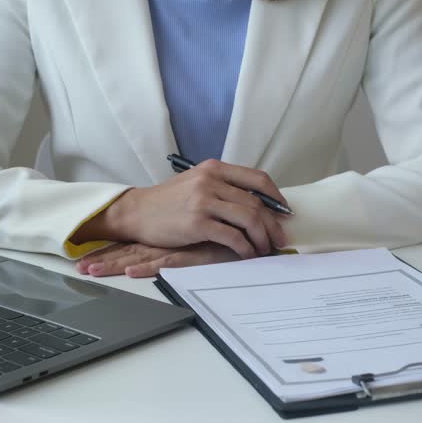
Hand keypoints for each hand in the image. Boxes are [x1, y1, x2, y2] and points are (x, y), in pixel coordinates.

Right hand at [73, 159, 289, 258]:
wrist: (137, 212)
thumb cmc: (167, 201)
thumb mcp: (196, 183)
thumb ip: (223, 188)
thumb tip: (256, 205)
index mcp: (214, 168)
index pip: (258, 178)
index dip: (276, 197)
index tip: (284, 212)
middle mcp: (211, 181)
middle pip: (256, 202)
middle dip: (272, 224)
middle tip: (279, 238)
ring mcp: (204, 201)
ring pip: (249, 219)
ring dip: (262, 237)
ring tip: (264, 248)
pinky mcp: (198, 223)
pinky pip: (233, 236)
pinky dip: (245, 248)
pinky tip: (247, 254)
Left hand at [76, 242, 240, 278]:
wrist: (250, 233)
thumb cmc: (229, 234)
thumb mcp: (205, 242)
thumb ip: (189, 245)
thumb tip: (177, 256)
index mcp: (171, 237)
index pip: (136, 245)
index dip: (112, 251)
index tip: (87, 261)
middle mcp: (170, 241)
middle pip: (131, 251)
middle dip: (105, 260)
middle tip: (80, 270)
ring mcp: (177, 246)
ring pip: (139, 256)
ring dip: (113, 264)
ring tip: (88, 272)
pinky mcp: (189, 253)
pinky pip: (165, 263)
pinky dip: (145, 268)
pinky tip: (128, 273)